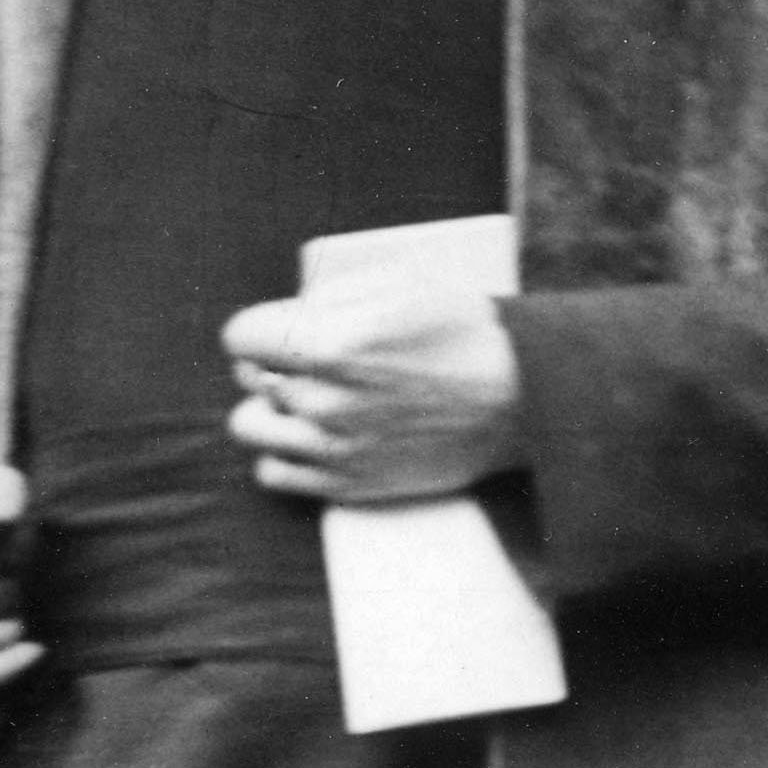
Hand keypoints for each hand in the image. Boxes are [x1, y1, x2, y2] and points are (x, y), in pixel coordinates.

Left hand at [221, 288, 524, 503]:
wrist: (528, 398)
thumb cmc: (469, 332)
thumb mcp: (404, 282)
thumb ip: (330, 292)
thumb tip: (289, 311)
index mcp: (331, 344)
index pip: (239, 336)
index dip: (264, 326)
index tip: (290, 328)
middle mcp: (323, 400)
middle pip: (248, 377)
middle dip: (277, 363)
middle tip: (321, 361)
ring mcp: (334, 448)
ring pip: (250, 427)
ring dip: (273, 410)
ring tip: (312, 399)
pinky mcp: (349, 485)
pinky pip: (273, 474)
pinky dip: (287, 454)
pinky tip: (319, 435)